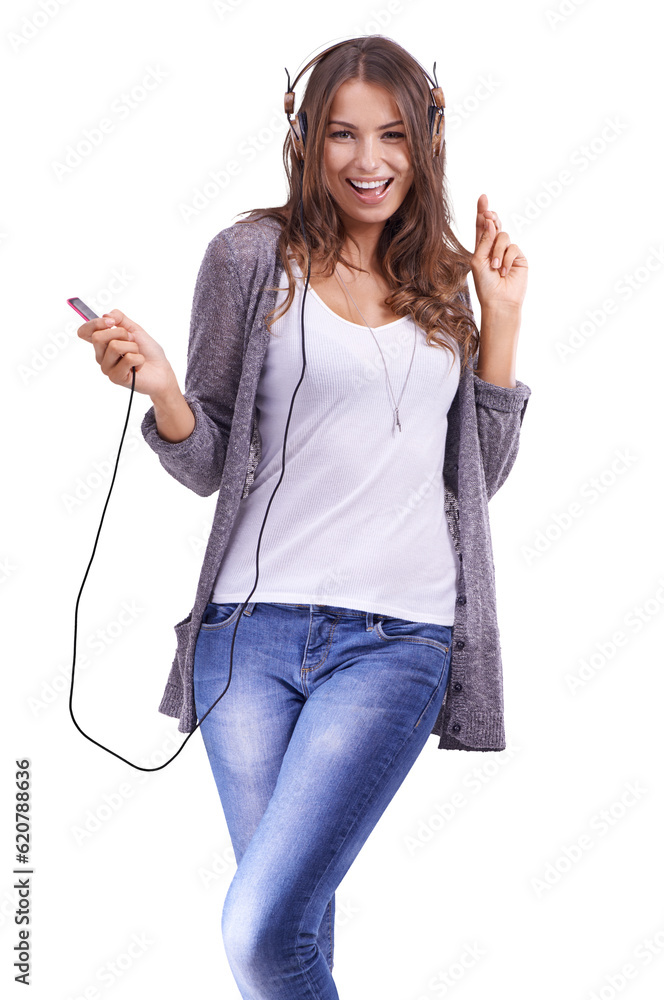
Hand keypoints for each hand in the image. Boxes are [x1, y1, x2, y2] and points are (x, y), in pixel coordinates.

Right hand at [77, 308, 177, 398]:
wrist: (162, 371)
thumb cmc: (148, 352)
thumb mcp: (135, 329)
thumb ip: (120, 319)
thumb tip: (106, 316)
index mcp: (103, 343)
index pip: (84, 331)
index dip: (95, 323)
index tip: (111, 322)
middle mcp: (101, 355)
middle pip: (97, 337)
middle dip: (121, 333)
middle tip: (132, 341)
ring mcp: (107, 367)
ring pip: (114, 347)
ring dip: (133, 347)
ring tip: (137, 353)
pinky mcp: (116, 377)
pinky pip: (128, 359)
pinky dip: (139, 358)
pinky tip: (139, 366)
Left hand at [470, 193, 527, 312]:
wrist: (499, 302)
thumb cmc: (485, 284)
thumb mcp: (478, 260)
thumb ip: (484, 240)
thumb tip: (490, 220)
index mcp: (481, 248)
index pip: (481, 227)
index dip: (482, 212)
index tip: (483, 197)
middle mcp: (494, 248)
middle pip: (494, 225)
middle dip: (492, 219)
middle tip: (489, 216)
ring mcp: (508, 252)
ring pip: (503, 236)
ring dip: (497, 251)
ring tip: (495, 268)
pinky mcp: (519, 257)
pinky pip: (513, 247)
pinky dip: (507, 259)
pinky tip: (504, 271)